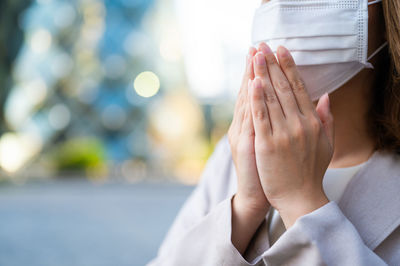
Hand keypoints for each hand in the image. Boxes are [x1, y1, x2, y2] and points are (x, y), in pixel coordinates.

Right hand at [228, 47, 270, 253]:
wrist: (257, 195)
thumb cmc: (270, 170)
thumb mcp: (271, 144)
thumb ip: (277, 123)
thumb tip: (292, 105)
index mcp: (253, 125)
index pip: (257, 94)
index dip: (260, 73)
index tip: (265, 53)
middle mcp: (244, 126)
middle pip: (249, 92)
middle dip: (255, 68)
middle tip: (257, 45)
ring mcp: (243, 134)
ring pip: (247, 100)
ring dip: (250, 77)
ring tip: (254, 55)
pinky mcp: (245, 145)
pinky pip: (249, 119)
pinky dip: (250, 101)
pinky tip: (252, 84)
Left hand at [250, 43, 333, 227]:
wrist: (301, 198)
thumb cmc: (311, 172)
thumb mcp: (326, 144)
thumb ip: (326, 119)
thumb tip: (326, 96)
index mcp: (312, 122)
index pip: (299, 88)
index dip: (289, 67)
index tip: (282, 51)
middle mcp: (299, 124)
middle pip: (284, 88)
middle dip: (273, 64)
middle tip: (264, 46)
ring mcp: (283, 133)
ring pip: (271, 98)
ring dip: (262, 74)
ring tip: (256, 56)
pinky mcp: (267, 144)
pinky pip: (261, 116)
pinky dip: (257, 98)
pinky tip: (252, 82)